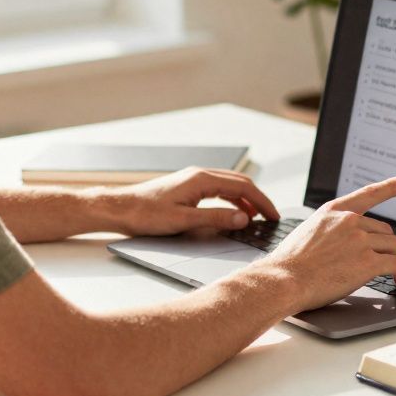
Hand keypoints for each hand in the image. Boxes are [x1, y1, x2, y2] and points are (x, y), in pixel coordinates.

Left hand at [101, 167, 280, 235]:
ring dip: (245, 200)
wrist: (121, 209)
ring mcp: (193, 180)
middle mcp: (199, 175)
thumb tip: (243, 219)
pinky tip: (233, 213)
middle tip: (271, 217)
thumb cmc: (146, 214)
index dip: (262, 201)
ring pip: (229, 186)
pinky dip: (231, 201)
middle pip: (239, 183)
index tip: (273, 215)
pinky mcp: (187, 188)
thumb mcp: (184, 221)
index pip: (243, 186)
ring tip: (256, 218)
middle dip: (258, 199)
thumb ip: (215, 219)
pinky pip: (218, 190)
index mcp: (201, 179)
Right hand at [256, 175, 395, 310]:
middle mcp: (348, 221)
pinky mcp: (368, 262)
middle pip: (384, 230)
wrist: (284, 279)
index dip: (391, 186)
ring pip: (393, 247)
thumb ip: (329, 230)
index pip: (368, 194)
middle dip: (386, 246)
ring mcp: (359, 240)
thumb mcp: (307, 231)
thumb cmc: (289, 263)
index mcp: (333, 211)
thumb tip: (342, 242)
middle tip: (386, 260)